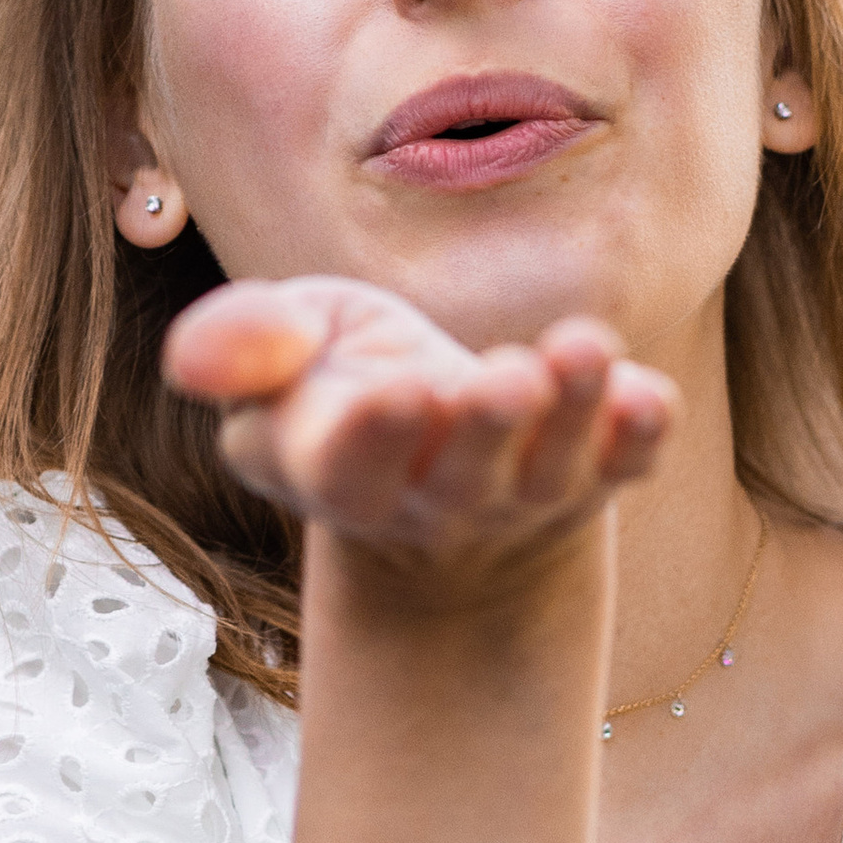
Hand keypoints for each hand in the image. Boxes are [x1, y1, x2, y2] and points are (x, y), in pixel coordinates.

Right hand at [163, 278, 674, 593]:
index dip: (370, 435)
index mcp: (337, 471)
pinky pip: (622, 467)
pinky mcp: (591, 475)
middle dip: (483, 427)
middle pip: (460, 480)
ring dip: (570, 415)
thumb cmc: (343, 383)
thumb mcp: (282, 349)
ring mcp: (518, 496)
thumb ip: (241, 343)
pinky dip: (638, 438)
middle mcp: (432, 499)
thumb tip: (192, 357)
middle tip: (507, 377)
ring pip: (548, 472)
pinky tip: (651, 396)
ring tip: (581, 347)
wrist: (437, 457)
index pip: (347, 469)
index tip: (394, 391)